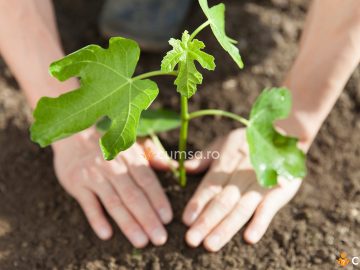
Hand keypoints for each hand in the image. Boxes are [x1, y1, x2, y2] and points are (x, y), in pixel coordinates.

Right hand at [52, 127, 172, 247]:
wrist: (74, 136)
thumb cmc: (110, 145)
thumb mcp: (132, 145)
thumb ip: (152, 156)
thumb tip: (170, 166)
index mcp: (130, 157)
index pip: (147, 181)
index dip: (158, 200)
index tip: (167, 219)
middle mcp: (113, 167)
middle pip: (133, 196)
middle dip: (148, 218)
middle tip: (159, 238)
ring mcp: (94, 175)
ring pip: (114, 202)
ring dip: (128, 223)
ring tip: (141, 241)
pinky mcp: (77, 183)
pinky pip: (88, 204)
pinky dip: (97, 219)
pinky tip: (107, 234)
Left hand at [182, 128, 303, 251]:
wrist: (285, 133)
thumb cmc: (248, 141)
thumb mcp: (224, 142)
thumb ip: (205, 157)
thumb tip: (185, 168)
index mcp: (226, 163)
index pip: (209, 186)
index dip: (198, 203)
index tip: (186, 220)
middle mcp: (241, 176)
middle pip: (222, 201)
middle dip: (206, 221)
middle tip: (192, 240)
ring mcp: (260, 185)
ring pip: (241, 209)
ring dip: (226, 227)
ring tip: (211, 244)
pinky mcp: (279, 191)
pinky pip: (269, 208)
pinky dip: (260, 223)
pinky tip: (250, 238)